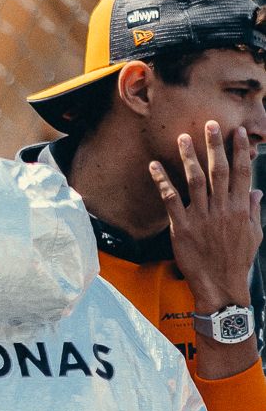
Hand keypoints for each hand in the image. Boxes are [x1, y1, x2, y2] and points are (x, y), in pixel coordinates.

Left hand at [149, 120, 261, 316]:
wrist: (221, 286)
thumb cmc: (237, 261)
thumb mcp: (253, 235)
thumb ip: (252, 211)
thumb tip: (256, 192)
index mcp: (239, 209)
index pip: (241, 174)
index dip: (240, 151)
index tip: (238, 132)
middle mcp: (222, 210)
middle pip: (219, 172)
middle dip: (215, 146)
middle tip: (210, 124)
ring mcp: (201, 218)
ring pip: (195, 182)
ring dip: (188, 158)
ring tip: (182, 137)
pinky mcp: (181, 228)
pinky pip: (171, 200)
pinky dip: (162, 181)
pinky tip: (155, 165)